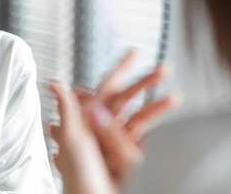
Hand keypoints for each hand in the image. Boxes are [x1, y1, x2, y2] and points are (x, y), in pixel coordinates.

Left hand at [50, 49, 180, 185]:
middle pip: (128, 99)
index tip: (135, 51)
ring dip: (158, 106)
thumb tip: (53, 82)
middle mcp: (101, 131)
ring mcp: (116, 145)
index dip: (121, 68)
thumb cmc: (79, 179)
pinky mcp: (129, 160)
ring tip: (176, 98)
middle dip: (146, 82)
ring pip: (140, 118)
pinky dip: (159, 129)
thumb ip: (68, 110)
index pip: (106, 87)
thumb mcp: (72, 140)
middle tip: (165, 68)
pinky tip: (171, 123)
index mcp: (85, 121)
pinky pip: (146, 139)